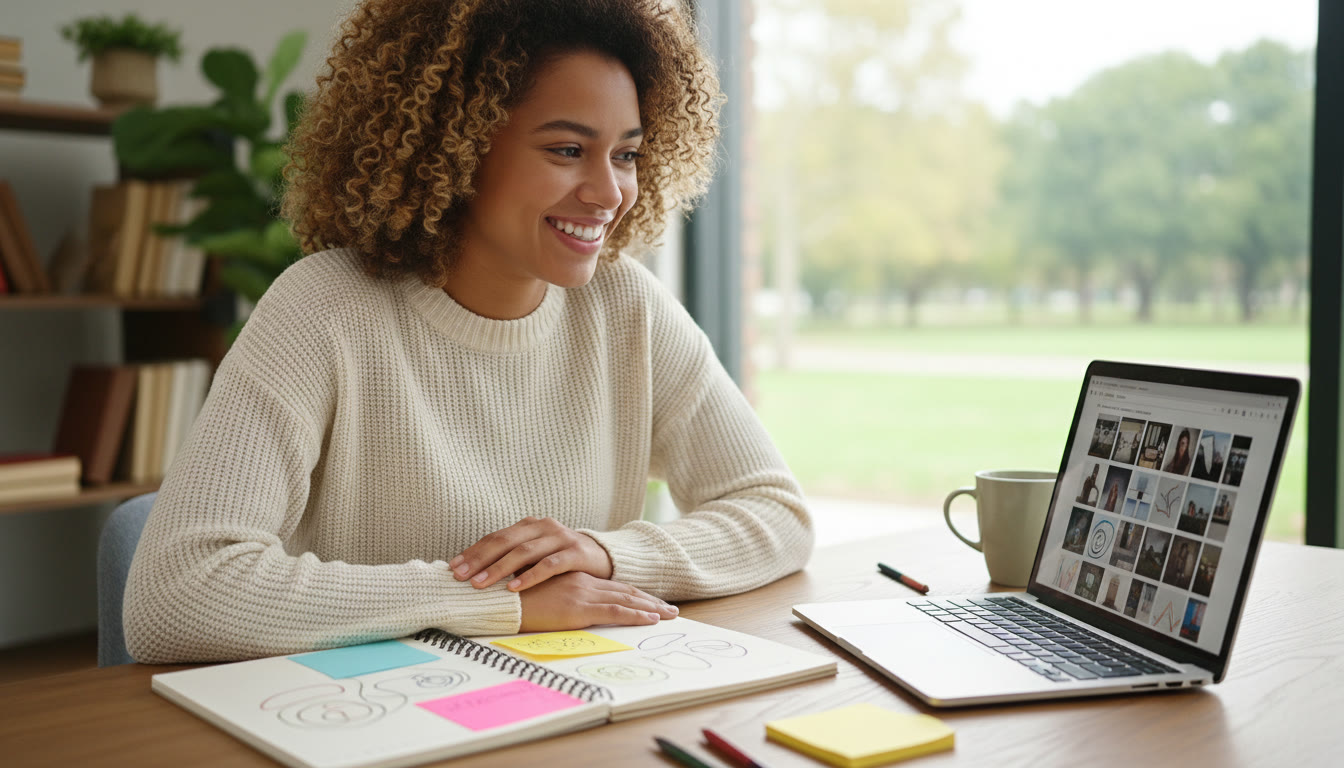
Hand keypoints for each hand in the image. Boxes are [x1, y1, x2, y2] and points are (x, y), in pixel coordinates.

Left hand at [449, 516, 612, 590]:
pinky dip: (530, 576)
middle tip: (460, 576)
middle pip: (505, 542)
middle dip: (480, 560)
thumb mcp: (536, 556)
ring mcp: (560, 537)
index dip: (473, 551)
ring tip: (480, 584)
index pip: (495, 537)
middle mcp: (543, 526)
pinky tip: (514, 587)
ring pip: (523, 553)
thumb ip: (513, 559)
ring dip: (499, 569)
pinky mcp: (576, 553)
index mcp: (529, 525)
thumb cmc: (563, 560)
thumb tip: (475, 574)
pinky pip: (549, 565)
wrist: (604, 558)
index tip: (453, 568)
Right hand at [518, 572, 677, 631]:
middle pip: (624, 590)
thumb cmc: (508, 598)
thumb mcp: (534, 593)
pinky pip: (615, 611)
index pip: (610, 585)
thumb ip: (550, 594)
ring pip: (626, 599)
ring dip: (651, 607)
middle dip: (649, 599)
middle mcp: (581, 582)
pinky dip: (636, 615)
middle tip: (670, 608)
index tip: (650, 599)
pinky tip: (652, 620)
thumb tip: (558, 606)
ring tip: (670, 614)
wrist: (496, 598)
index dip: (632, 592)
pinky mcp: (579, 608)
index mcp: (572, 578)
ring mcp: (582, 594)